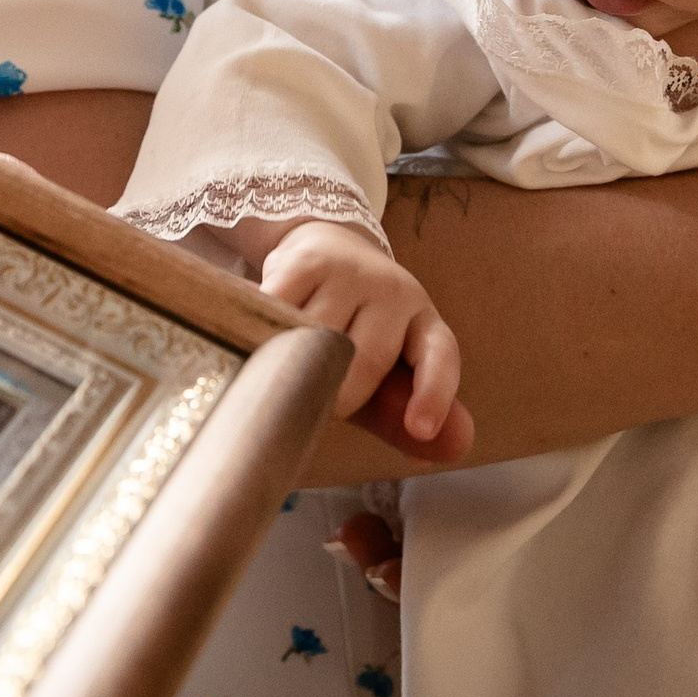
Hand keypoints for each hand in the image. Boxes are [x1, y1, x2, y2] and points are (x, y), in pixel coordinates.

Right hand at [262, 220, 463, 444]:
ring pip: (318, 336)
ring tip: (277, 371)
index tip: (419, 429)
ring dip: (292, 363)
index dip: (434, 393)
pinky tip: (256, 338)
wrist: (325, 243)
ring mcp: (352, 273)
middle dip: (338, 396)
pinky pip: (281, 308)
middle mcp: (395, 292)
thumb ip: (400, 412)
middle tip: (311, 411)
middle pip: (368, 359)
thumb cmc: (356, 323)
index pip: (441, 356)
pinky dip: (263, 332)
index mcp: (423, 322)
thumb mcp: (383, 363)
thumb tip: (441, 452)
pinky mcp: (308, 261)